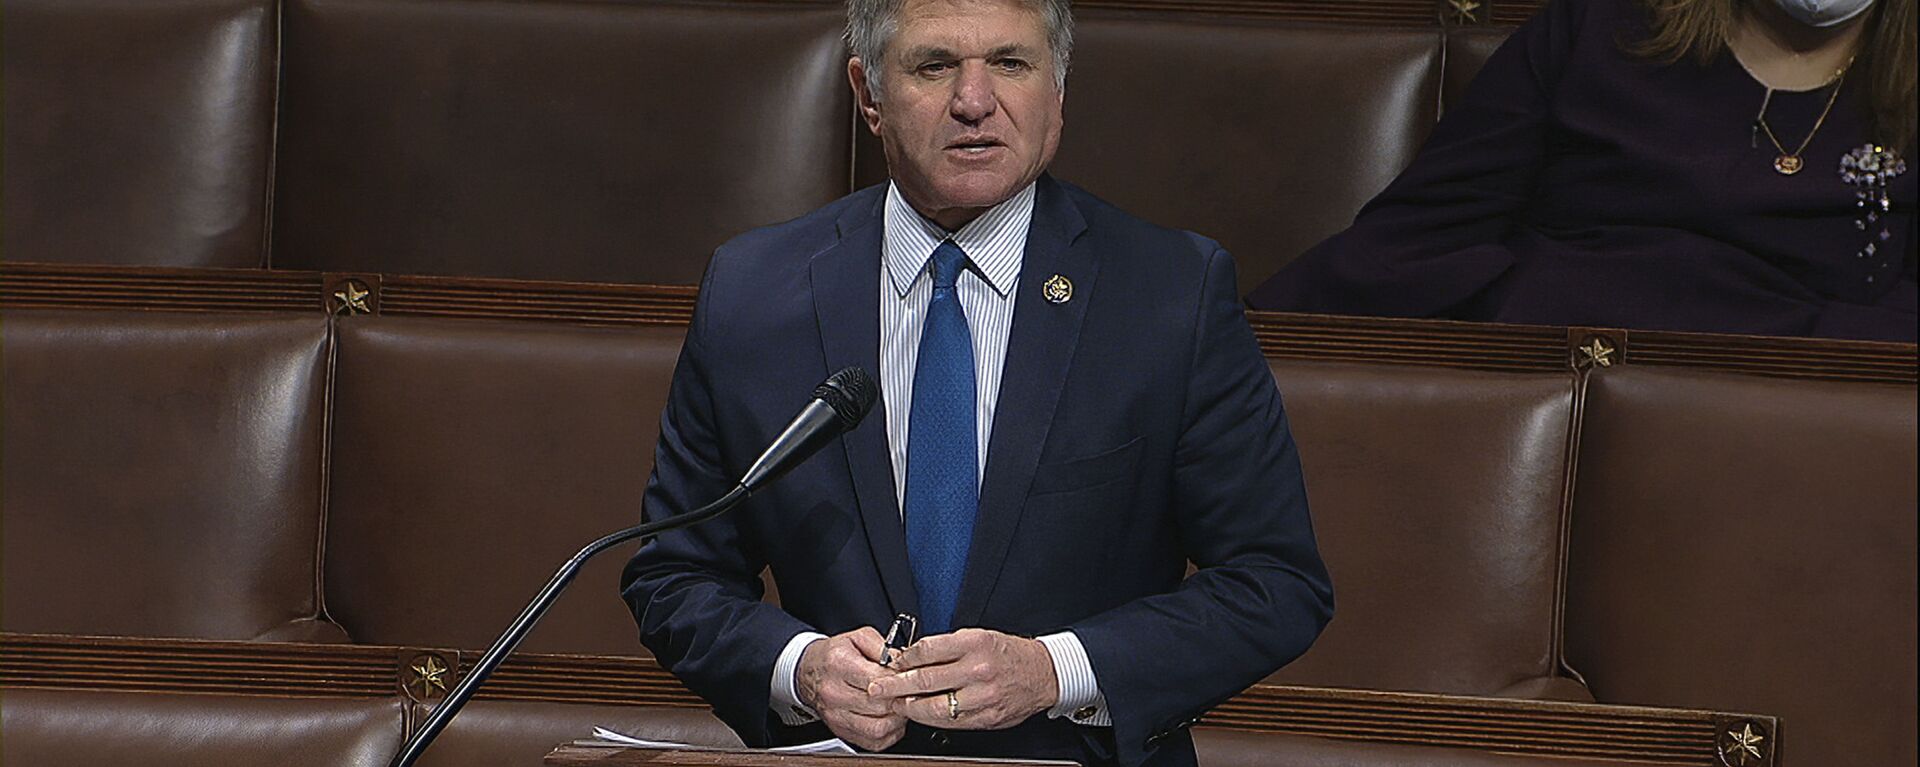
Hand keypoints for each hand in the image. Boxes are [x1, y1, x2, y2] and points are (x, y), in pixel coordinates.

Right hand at [794, 627, 907, 750]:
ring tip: (900, 706)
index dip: (899, 680)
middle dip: (901, 699)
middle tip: (909, 692)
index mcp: (839, 665)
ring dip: (897, 719)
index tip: (908, 677)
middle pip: (880, 706)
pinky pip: (874, 742)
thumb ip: (882, 647)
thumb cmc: (834, 655)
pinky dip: (890, 734)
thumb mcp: (857, 638)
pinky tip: (891, 719)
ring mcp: (837, 716)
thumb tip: (902, 663)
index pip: (877, 680)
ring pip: (879, 728)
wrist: (808, 672)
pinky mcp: (842, 732)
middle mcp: (835, 693)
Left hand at [868, 628, 1058, 730]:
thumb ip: (947, 647)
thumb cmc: (1008, 654)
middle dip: (895, 686)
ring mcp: (983, 696)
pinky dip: (931, 718)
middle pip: (925, 679)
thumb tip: (912, 658)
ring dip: (910, 707)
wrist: (1043, 674)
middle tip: (877, 689)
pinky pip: (951, 721)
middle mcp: (978, 669)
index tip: (891, 664)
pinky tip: (921, 714)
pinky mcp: (986, 717)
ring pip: (935, 706)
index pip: (927, 650)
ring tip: (897, 705)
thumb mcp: (978, 636)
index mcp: (974, 643)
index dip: (903, 659)